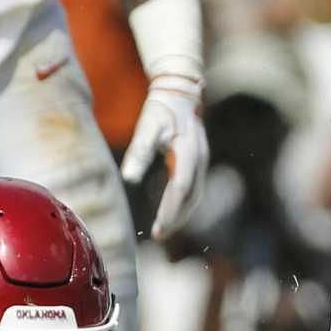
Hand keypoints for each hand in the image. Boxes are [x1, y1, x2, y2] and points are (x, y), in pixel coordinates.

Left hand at [121, 73, 208, 240]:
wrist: (180, 93)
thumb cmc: (161, 110)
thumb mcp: (147, 126)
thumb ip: (139, 151)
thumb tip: (128, 178)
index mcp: (188, 151)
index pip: (181, 187)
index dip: (171, 209)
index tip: (158, 226)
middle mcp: (199, 159)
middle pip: (192, 196)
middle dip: (177, 218)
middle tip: (159, 236)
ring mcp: (201, 161)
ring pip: (195, 195)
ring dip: (181, 214)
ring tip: (163, 230)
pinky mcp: (197, 163)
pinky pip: (193, 189)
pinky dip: (182, 204)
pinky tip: (169, 214)